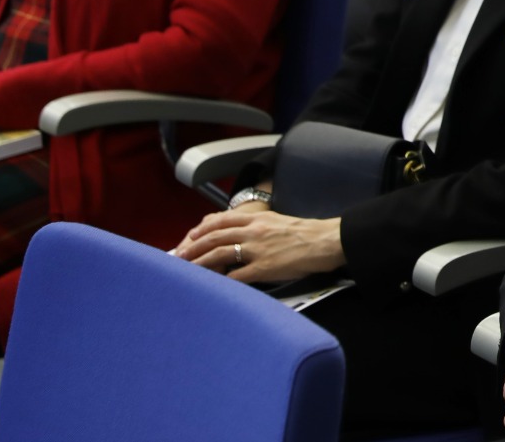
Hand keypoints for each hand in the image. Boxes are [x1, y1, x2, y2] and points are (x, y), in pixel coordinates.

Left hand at [173, 208, 342, 282]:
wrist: (325, 241)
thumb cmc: (306, 233)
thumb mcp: (278, 222)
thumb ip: (258, 227)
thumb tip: (243, 237)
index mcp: (258, 218)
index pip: (222, 220)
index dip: (202, 228)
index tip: (190, 236)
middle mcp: (254, 231)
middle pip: (215, 237)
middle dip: (194, 247)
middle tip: (179, 256)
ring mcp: (257, 249)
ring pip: (220, 254)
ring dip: (200, 263)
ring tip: (187, 271)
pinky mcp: (264, 268)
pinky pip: (237, 275)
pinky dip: (222, 280)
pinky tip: (213, 286)